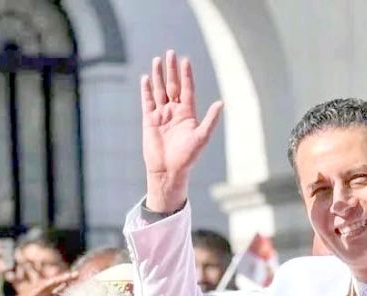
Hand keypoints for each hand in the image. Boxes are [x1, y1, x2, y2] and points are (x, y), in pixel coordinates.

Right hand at [141, 49, 222, 212]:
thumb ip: (210, 119)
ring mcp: (162, 115)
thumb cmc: (187, 157)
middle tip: (170, 53)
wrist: (169, 171)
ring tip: (157, 60)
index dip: (186, 75)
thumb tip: (220, 103)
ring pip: (159, 90)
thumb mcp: (202, 137)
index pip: (187, 89)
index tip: (185, 60)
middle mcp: (175, 111)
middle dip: (171, 70)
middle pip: (173, 85)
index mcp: (188, 113)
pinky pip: (147, 101)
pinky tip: (146, 78)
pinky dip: (146, 90)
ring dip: (158, 76)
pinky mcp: (150, 120)